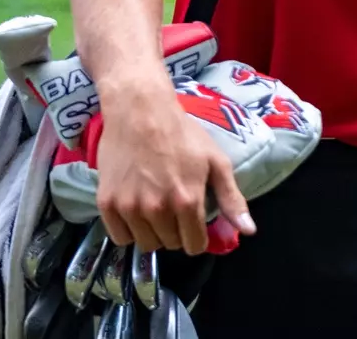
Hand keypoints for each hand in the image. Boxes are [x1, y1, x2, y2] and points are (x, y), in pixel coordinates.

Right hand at [94, 78, 255, 254]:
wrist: (140, 111)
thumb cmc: (182, 134)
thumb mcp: (216, 161)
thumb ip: (231, 199)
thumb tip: (249, 231)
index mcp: (187, 201)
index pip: (194, 246)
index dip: (197, 237)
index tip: (194, 222)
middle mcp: (157, 209)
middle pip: (170, 245)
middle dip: (176, 231)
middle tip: (173, 206)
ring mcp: (129, 208)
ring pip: (145, 244)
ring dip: (153, 232)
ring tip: (155, 205)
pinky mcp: (107, 204)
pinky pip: (120, 237)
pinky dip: (129, 230)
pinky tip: (135, 209)